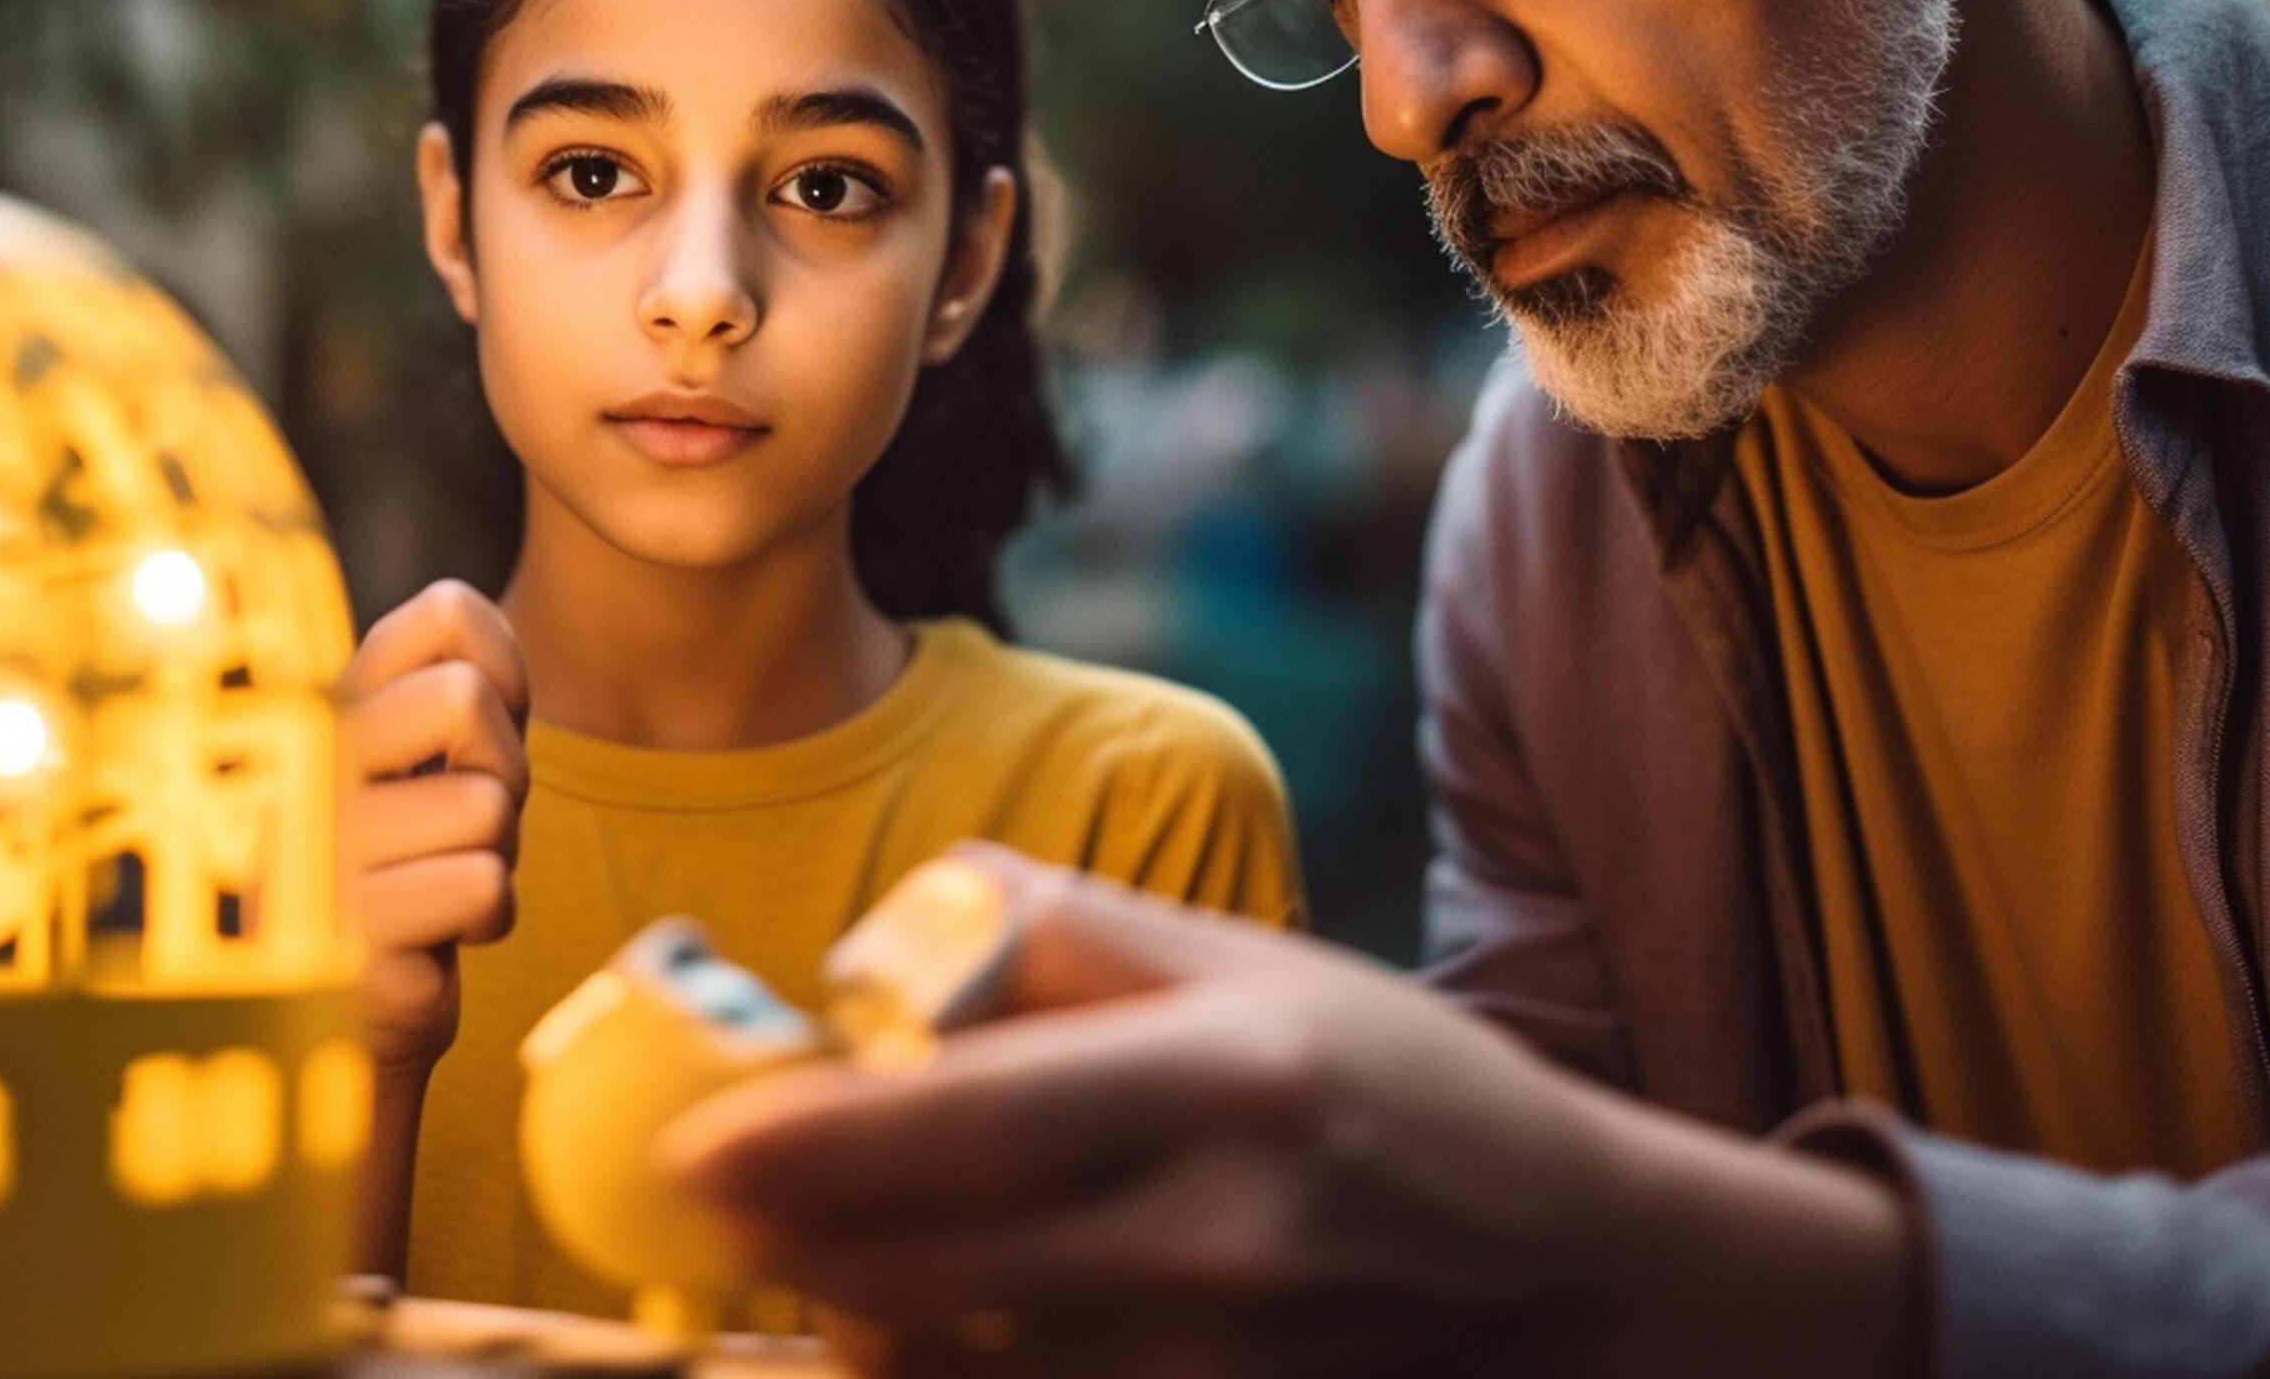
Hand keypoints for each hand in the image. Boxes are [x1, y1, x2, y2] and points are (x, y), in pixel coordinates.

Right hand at [334, 579, 528, 1075]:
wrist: (349, 1013)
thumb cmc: (402, 868)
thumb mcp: (413, 766)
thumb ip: (438, 686)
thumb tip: (459, 602)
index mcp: (321, 713)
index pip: (442, 612)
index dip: (504, 666)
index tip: (481, 729)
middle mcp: (304, 769)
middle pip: (464, 697)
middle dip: (503, 769)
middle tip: (467, 822)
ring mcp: (316, 857)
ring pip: (486, 807)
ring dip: (493, 859)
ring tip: (436, 885)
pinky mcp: (347, 941)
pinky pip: (483, 889)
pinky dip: (485, 919)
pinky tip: (431, 940)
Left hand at [662, 846, 1910, 1377]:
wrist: (1572, 1272)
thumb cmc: (1396, 1091)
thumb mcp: (1254, 965)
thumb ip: (1064, 934)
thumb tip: (878, 946)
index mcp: (1228, 1080)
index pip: (978, 1121)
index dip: (817, 1142)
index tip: (697, 1147)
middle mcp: (1223, 1239)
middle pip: (935, 1271)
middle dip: (790, 1244)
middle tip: (707, 1197)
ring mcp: (1221, 1368)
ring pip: (960, 1374)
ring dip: (859, 1316)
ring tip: (826, 1253)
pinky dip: (953, 1375)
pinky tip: (925, 1319)